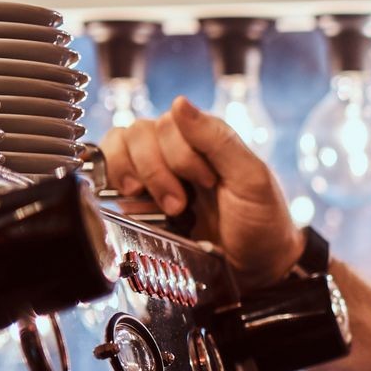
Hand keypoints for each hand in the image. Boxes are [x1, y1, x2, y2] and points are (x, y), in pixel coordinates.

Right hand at [99, 97, 301, 287]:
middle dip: (158, 172)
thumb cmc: (261, 223)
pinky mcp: (139, 195)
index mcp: (206, 137)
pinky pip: (108, 168)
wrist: (255, 268)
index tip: (208, 183)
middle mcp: (177, 148)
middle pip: (139, 133)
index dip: (181, 156)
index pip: (169, 123)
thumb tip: (179, 102)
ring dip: (137, 176)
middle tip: (181, 204)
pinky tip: (135, 200)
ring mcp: (156, 170)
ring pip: (120, 146)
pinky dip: (114, 179)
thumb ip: (217, 139)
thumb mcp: (251, 179)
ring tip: (163, 206)